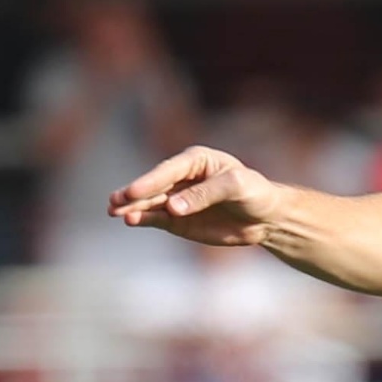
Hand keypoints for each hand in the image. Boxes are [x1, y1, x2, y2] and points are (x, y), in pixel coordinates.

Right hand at [108, 146, 285, 246]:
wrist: (266, 217)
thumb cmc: (255, 193)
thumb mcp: (236, 187)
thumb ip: (204, 195)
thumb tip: (172, 207)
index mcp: (196, 160)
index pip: (169, 169)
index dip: (151, 180)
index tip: (134, 191)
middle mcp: (182, 178)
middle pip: (154, 185)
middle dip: (134, 193)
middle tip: (115, 201)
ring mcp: (177, 199)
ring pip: (150, 202)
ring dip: (133, 207)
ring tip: (114, 211)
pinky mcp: (177, 219)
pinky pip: (157, 218)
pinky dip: (144, 219)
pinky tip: (132, 221)